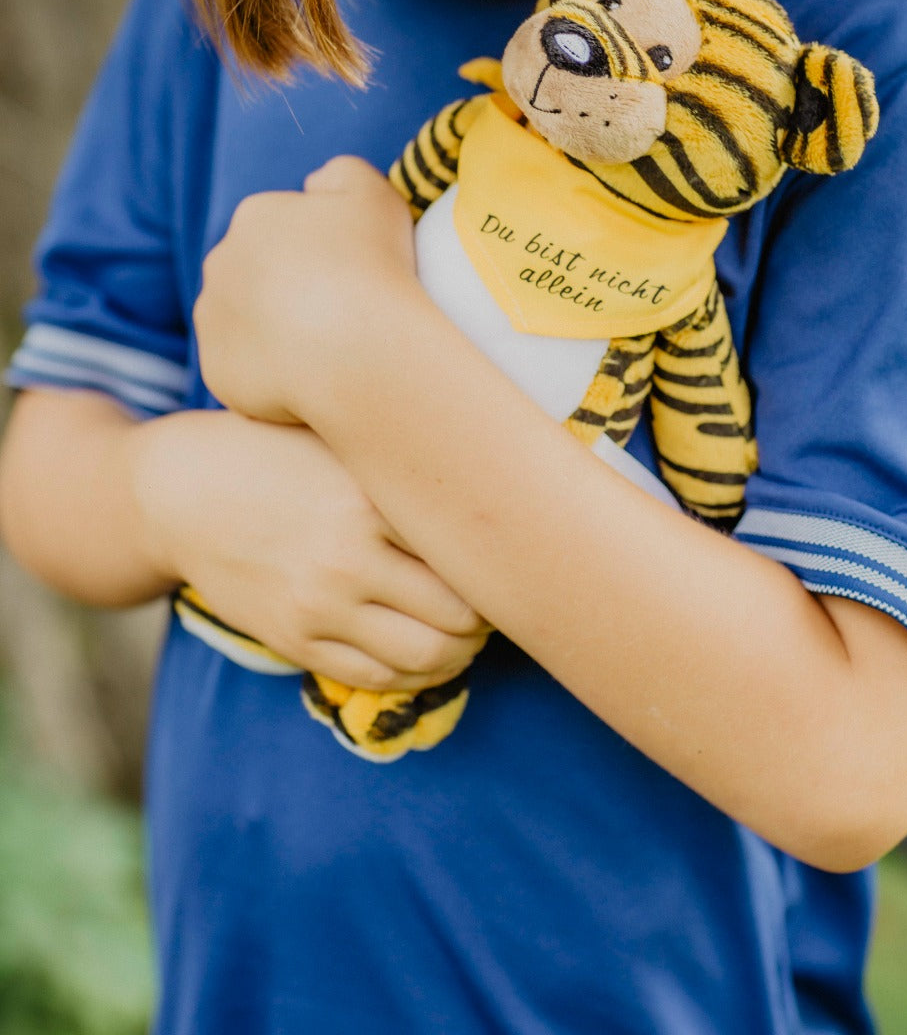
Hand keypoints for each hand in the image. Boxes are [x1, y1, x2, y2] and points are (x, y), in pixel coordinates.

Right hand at [132, 408, 488, 689]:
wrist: (183, 490)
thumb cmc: (277, 452)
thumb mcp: (342, 441)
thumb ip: (404, 463)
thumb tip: (494, 476)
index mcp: (371, 500)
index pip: (467, 553)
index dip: (501, 563)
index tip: (512, 555)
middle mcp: (350, 558)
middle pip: (459, 615)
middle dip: (490, 615)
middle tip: (499, 600)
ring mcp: (320, 605)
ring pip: (425, 657)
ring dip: (462, 652)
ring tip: (469, 633)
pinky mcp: (296, 639)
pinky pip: (375, 677)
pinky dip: (415, 673)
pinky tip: (427, 652)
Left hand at [194, 156, 415, 423]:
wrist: (364, 352)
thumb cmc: (375, 268)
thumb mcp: (376, 194)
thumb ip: (342, 173)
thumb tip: (314, 183)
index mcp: (254, 216)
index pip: (282, 229)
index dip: (320, 251)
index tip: (350, 273)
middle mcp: (220, 261)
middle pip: (256, 272)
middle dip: (286, 286)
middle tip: (337, 310)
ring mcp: (213, 318)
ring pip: (244, 319)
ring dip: (272, 328)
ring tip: (323, 346)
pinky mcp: (215, 369)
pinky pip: (242, 367)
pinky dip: (268, 371)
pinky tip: (308, 373)